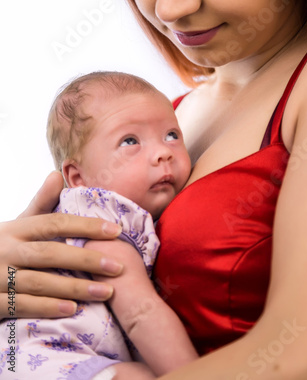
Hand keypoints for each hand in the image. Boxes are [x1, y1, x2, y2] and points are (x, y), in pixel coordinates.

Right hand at [0, 172, 122, 318]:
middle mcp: (5, 250)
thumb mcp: (16, 224)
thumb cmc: (1, 246)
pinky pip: (23, 306)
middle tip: (118, 266)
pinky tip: (73, 309)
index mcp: (15, 228)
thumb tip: (57, 174)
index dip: (86, 226)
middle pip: (51, 253)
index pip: (54, 223)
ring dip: (75, 288)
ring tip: (106, 291)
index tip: (116, 230)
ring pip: (41, 282)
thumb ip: (39, 204)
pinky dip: (48, 308)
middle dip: (87, 260)